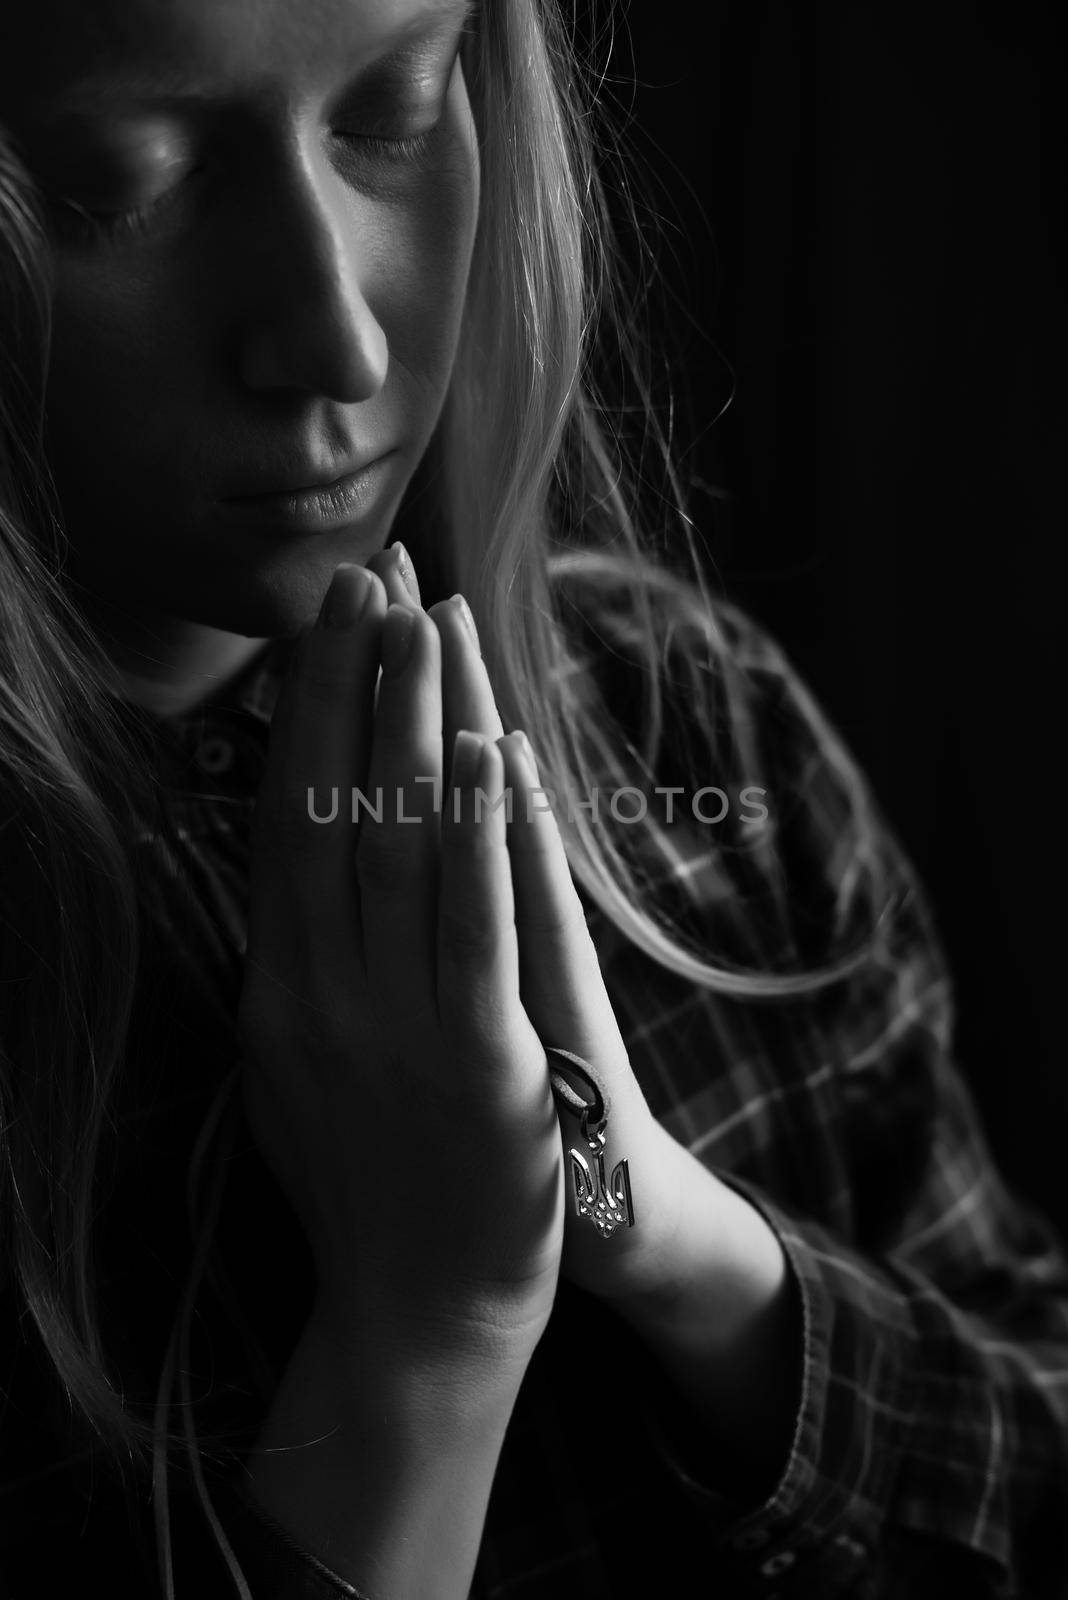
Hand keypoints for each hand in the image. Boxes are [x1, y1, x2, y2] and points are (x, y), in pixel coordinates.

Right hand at [237, 544, 677, 1367]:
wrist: (419, 1318)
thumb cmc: (369, 1196)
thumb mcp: (297, 1085)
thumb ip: (288, 989)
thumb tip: (276, 912)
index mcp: (281, 993)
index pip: (287, 825)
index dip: (307, 718)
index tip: (323, 629)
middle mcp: (323, 994)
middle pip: (335, 811)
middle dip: (351, 687)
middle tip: (363, 577)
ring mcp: (396, 1025)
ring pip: (400, 848)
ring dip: (412, 727)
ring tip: (418, 625)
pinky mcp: (479, 1058)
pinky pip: (476, 925)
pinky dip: (482, 833)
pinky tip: (490, 753)